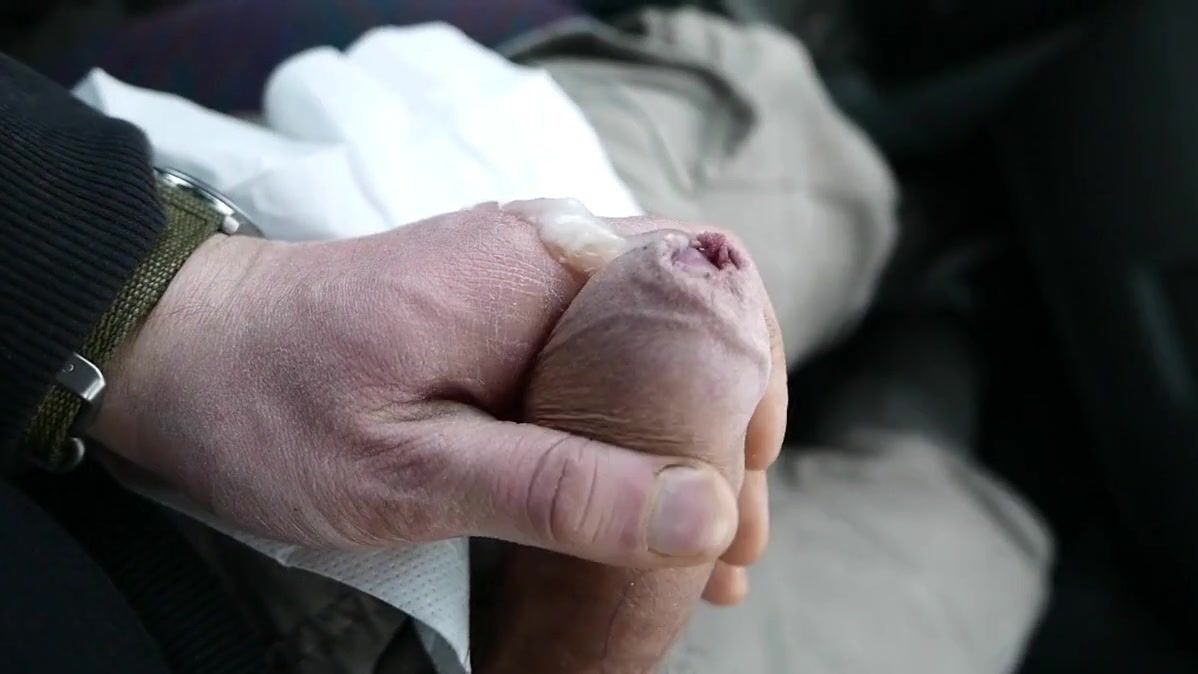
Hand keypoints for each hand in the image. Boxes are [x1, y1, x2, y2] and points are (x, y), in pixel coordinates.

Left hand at [91, 204, 783, 569]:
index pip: (709, 286)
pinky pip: (595, 361)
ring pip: (650, 348)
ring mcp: (524, 280)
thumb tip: (704, 513)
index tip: (745, 483)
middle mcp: (550, 252)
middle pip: (693, 320)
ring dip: (685, 442)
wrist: (174, 354)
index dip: (751, 383)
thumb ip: (559, 490)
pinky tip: (640, 511)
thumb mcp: (411, 471)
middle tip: (730, 545)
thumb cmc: (273, 406)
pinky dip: (631, 432)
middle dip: (729, 432)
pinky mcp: (497, 313)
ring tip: (706, 551)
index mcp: (545, 264)